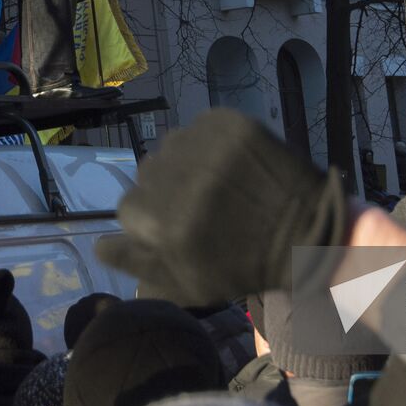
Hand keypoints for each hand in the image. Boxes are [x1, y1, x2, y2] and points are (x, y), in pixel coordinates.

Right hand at [96, 109, 345, 306]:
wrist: (308, 232)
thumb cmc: (244, 265)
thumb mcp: (187, 282)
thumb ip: (136, 263)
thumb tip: (97, 244)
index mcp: (167, 223)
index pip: (130, 208)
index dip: (153, 220)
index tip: (179, 226)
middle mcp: (182, 178)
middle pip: (147, 175)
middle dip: (166, 190)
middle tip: (200, 206)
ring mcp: (208, 145)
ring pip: (171, 149)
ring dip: (185, 164)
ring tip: (217, 184)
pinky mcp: (231, 123)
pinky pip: (199, 128)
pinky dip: (208, 144)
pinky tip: (230, 164)